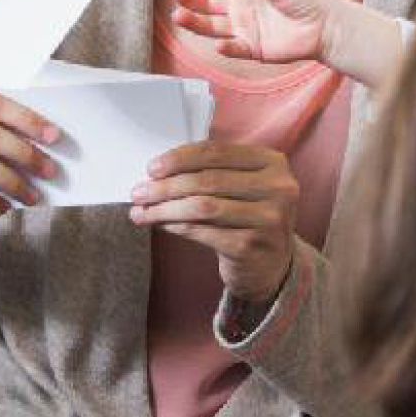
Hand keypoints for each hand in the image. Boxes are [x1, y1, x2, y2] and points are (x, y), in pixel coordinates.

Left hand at [130, 141, 297, 301]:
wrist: (270, 264)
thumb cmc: (246, 216)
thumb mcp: (240, 186)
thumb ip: (208, 171)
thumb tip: (156, 173)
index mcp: (272, 163)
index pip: (217, 152)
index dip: (179, 158)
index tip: (152, 168)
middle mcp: (277, 188)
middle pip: (207, 180)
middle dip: (165, 186)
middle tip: (138, 192)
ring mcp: (268, 219)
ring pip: (202, 207)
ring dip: (164, 208)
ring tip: (141, 211)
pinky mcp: (251, 247)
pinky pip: (202, 232)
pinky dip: (176, 226)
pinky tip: (161, 224)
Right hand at [169, 0, 340, 63]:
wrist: (327, 25)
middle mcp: (241, 7)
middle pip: (208, 4)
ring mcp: (245, 28)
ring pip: (212, 26)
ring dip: (195, 22)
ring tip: (179, 16)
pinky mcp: (253, 48)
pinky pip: (234, 49)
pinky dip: (225, 48)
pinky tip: (218, 44)